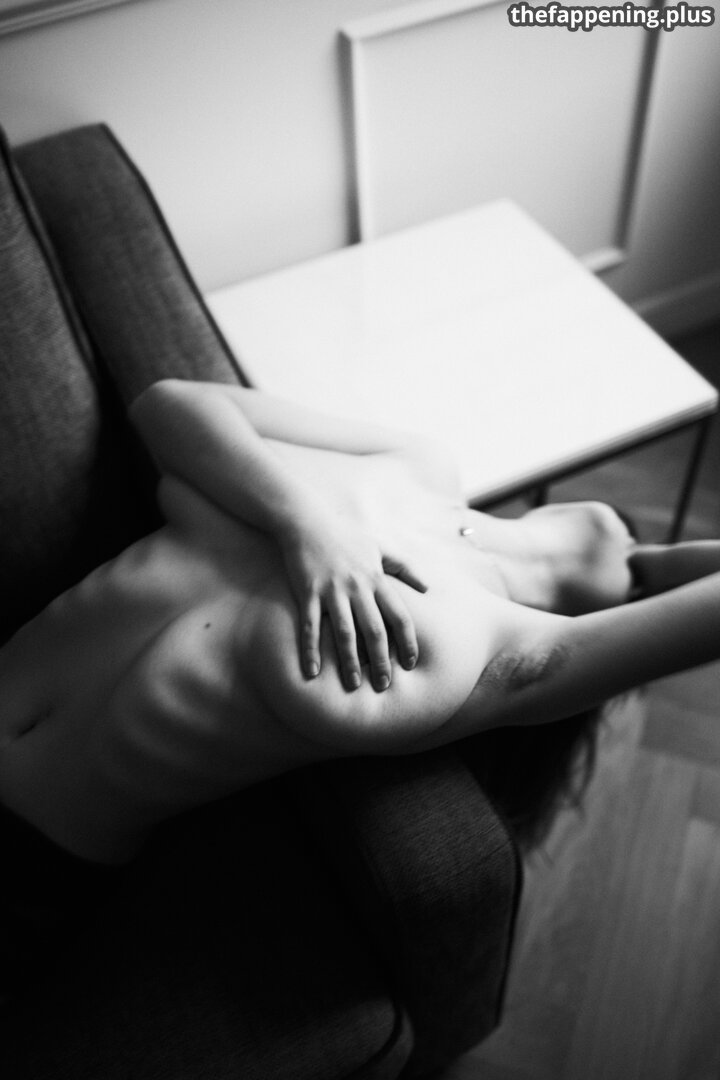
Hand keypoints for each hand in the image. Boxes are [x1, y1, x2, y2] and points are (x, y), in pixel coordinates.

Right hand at [279, 511, 427, 691]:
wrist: (308, 521)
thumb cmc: (347, 537)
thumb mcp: (381, 547)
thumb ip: (406, 568)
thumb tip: (428, 588)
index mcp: (377, 579)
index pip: (399, 616)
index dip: (408, 642)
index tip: (411, 663)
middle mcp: (357, 587)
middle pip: (374, 630)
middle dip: (381, 660)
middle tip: (384, 685)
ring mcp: (331, 590)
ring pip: (344, 632)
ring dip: (350, 661)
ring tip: (354, 684)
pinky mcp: (308, 592)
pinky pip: (310, 626)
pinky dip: (311, 650)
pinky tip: (312, 671)